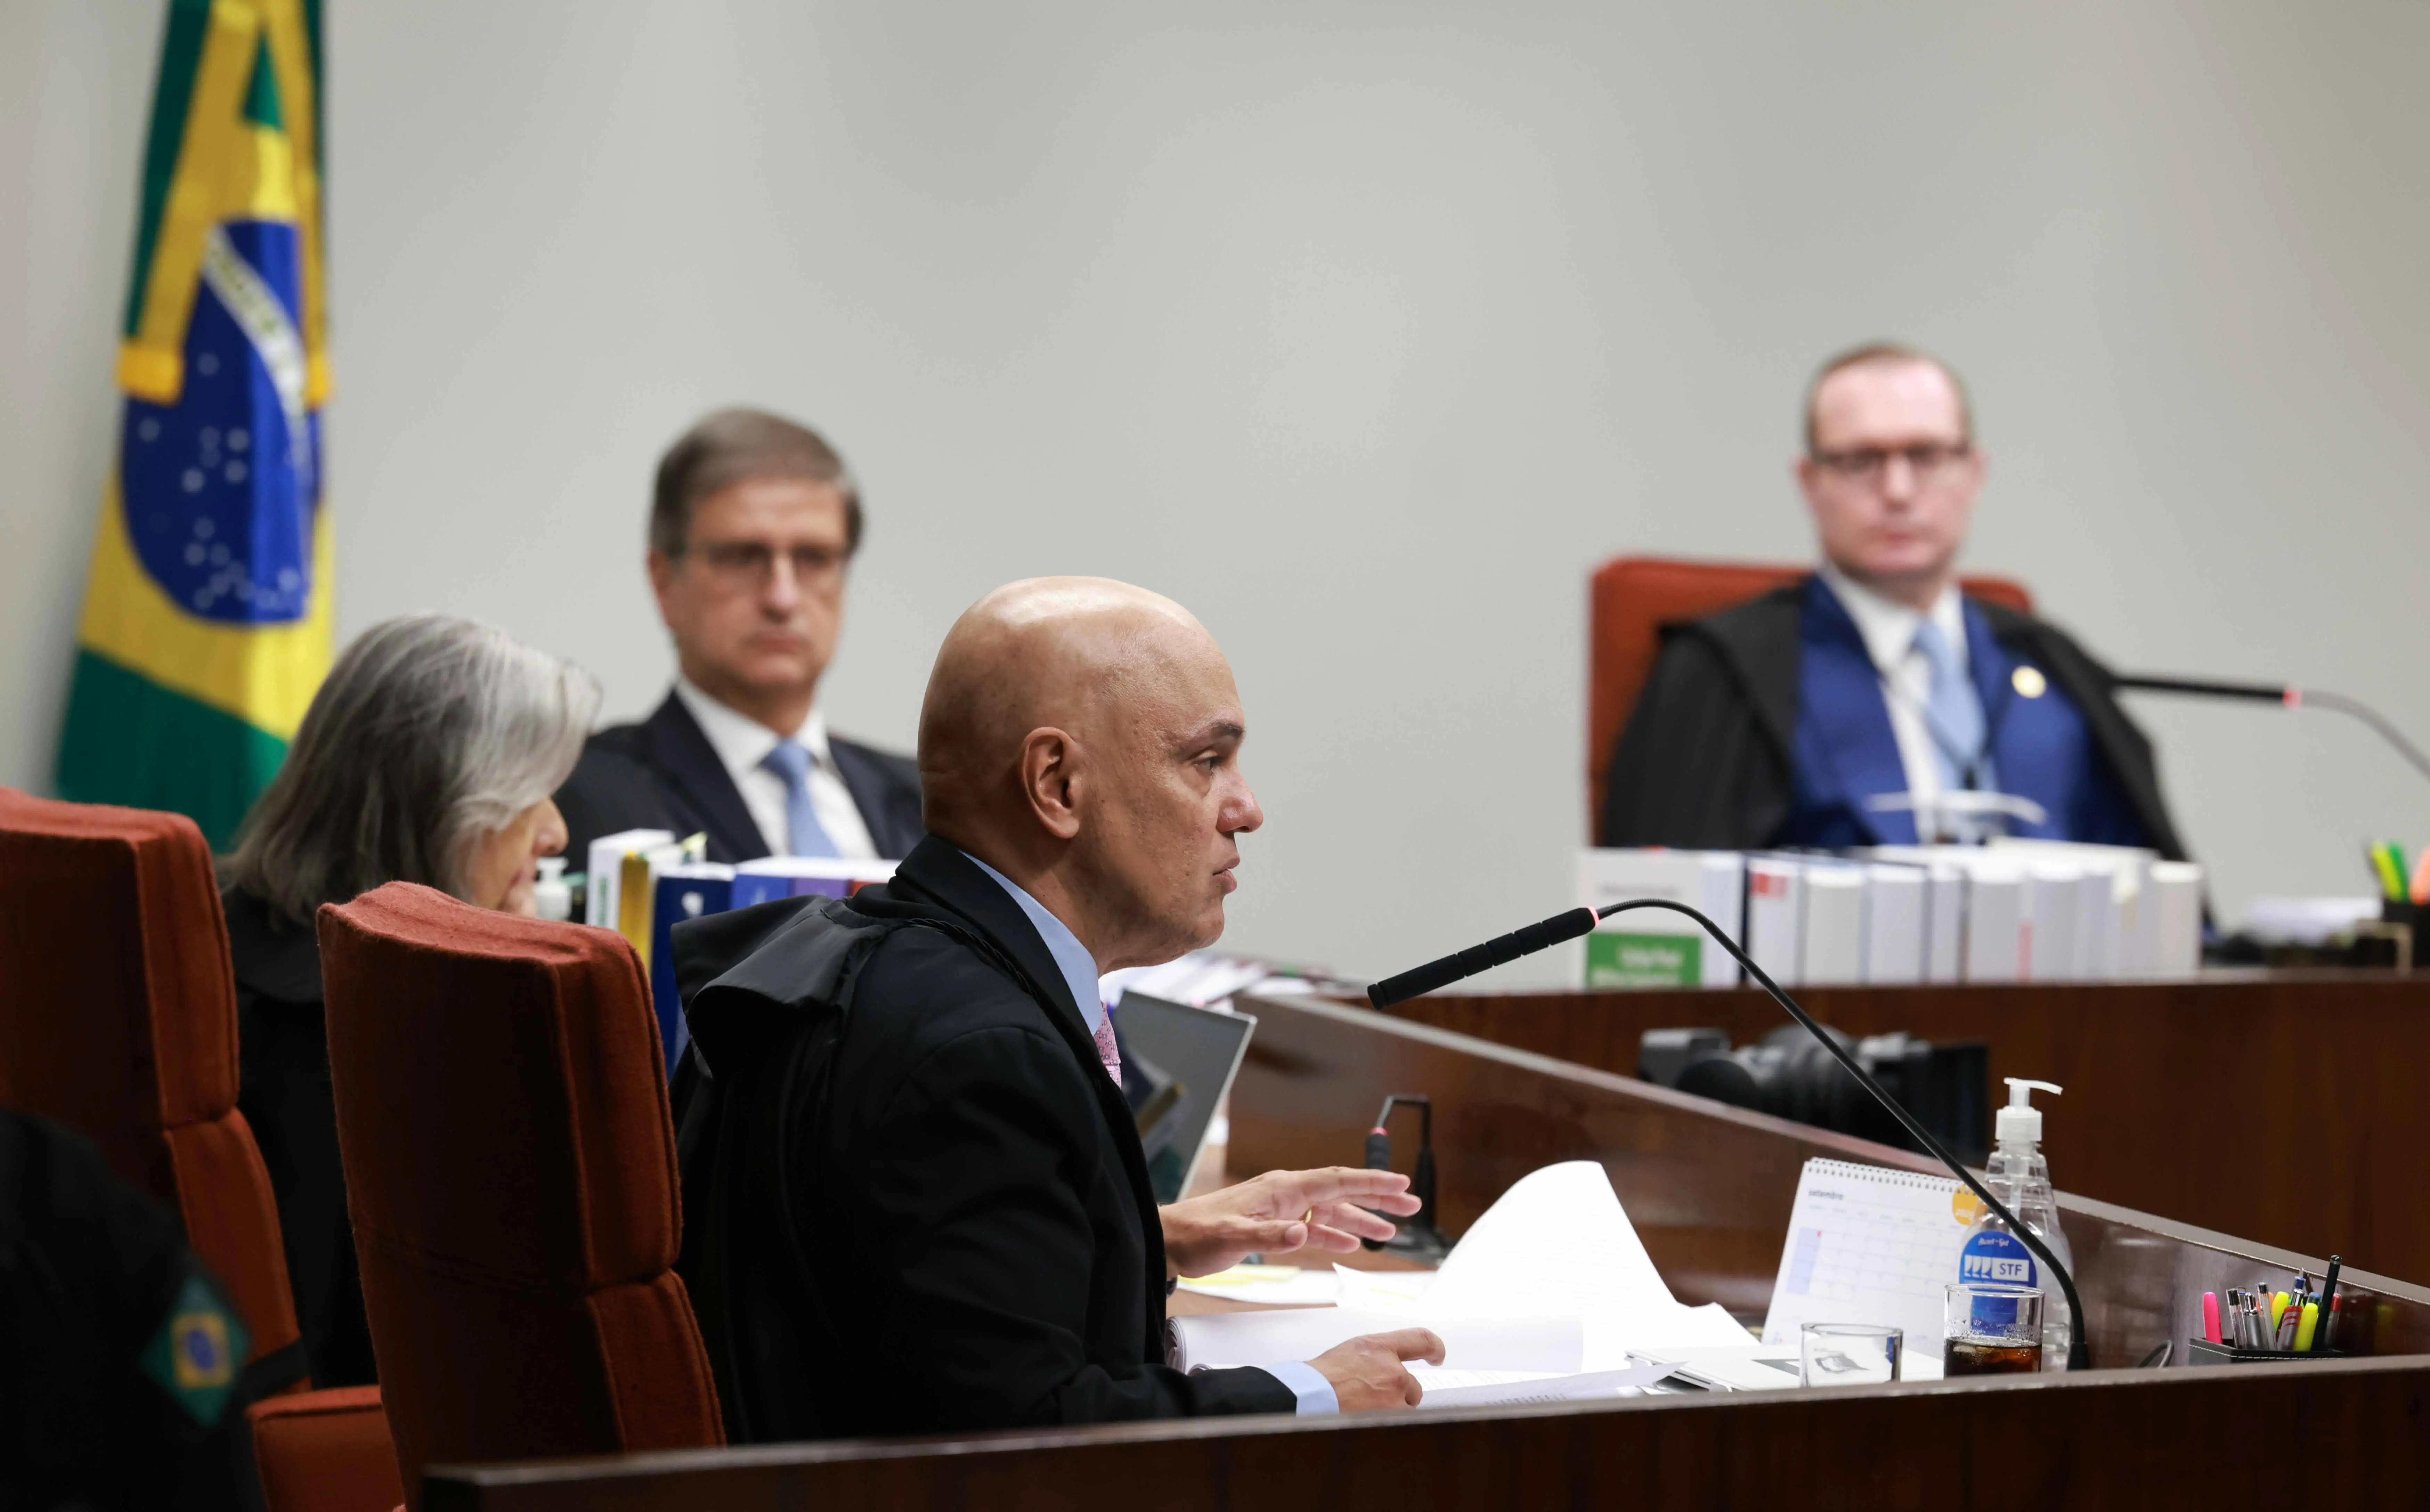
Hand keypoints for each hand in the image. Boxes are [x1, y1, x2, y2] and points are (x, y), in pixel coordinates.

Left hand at [1160, 1166, 1421, 1278]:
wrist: (1171, 1242)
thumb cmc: (1198, 1235)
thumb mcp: (1234, 1237)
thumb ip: (1270, 1237)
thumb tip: (1303, 1235)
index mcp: (1284, 1189)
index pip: (1337, 1181)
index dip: (1372, 1182)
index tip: (1402, 1185)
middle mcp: (1286, 1194)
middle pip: (1341, 1192)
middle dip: (1377, 1198)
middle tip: (1411, 1207)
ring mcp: (1281, 1210)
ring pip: (1330, 1212)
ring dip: (1359, 1221)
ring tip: (1390, 1232)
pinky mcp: (1273, 1227)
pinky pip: (1312, 1229)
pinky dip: (1333, 1236)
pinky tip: (1349, 1246)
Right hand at [1309, 1328, 1444, 1409]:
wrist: (1308, 1398)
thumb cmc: (1322, 1378)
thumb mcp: (1350, 1352)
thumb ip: (1374, 1357)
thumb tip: (1387, 1367)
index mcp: (1379, 1348)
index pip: (1420, 1339)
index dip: (1434, 1347)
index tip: (1437, 1355)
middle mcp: (1393, 1371)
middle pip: (1413, 1386)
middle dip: (1399, 1395)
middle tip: (1372, 1400)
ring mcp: (1394, 1398)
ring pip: (1406, 1408)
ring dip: (1392, 1410)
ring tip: (1363, 1410)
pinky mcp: (1393, 1418)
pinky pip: (1400, 1422)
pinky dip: (1388, 1423)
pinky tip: (1366, 1420)